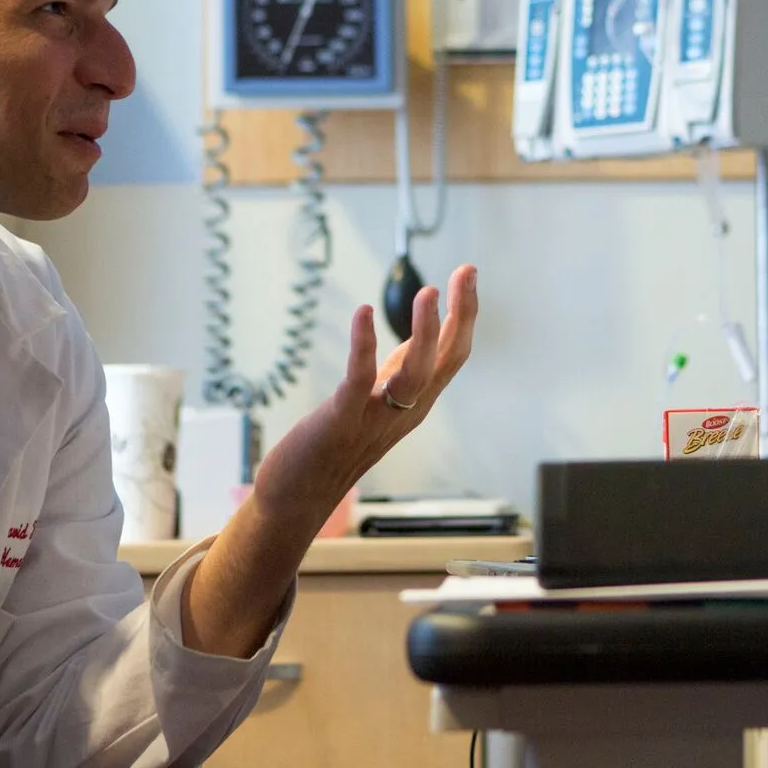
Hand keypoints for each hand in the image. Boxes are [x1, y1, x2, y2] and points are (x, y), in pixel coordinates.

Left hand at [250, 262, 478, 518]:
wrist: (299, 495)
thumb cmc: (337, 445)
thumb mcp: (379, 402)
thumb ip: (402, 372)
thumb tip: (421, 338)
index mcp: (416, 402)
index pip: (453, 354)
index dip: (465, 313)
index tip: (468, 273)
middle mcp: (406, 410)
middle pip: (446, 359)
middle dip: (462, 314)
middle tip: (466, 272)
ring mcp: (376, 417)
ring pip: (415, 374)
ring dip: (425, 333)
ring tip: (429, 292)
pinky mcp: (342, 420)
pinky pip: (359, 380)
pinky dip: (364, 346)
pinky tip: (364, 313)